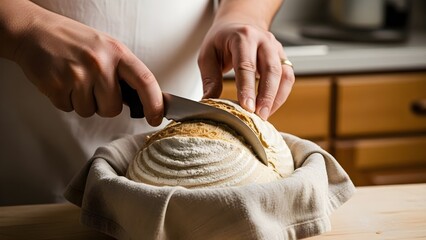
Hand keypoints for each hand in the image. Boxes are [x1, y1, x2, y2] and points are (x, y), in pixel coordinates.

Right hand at [9, 3, 162, 125]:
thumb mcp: (105, 47)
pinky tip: (62, 82)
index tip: (156, 118)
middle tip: (92, 85)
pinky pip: (69, 109)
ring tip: (74, 80)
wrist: (35, 32)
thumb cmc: (73, 41)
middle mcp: (100, 63)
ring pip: (90, 111)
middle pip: (113, 108)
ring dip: (83, 102)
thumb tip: (141, 100)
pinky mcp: (57, 86)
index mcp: (117, 52)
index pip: (145, 81)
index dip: (154, 103)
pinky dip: (66, 100)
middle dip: (104, 104)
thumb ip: (123, 71)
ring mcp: (78, 75)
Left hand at [198, 22, 294, 119]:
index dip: (247, 88)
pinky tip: (270, 107)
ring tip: (265, 116)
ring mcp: (276, 48)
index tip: (247, 107)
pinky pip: (288, 78)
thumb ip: (210, 79)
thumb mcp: (208, 55)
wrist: (239, 23)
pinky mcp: (283, 58)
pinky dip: (281, 95)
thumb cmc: (222, 40)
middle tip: (260, 116)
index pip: (246, 65)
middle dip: (267, 96)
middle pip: (271, 69)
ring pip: (284, 74)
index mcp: (243, 37)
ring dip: (276, 98)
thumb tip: (209, 102)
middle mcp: (263, 40)